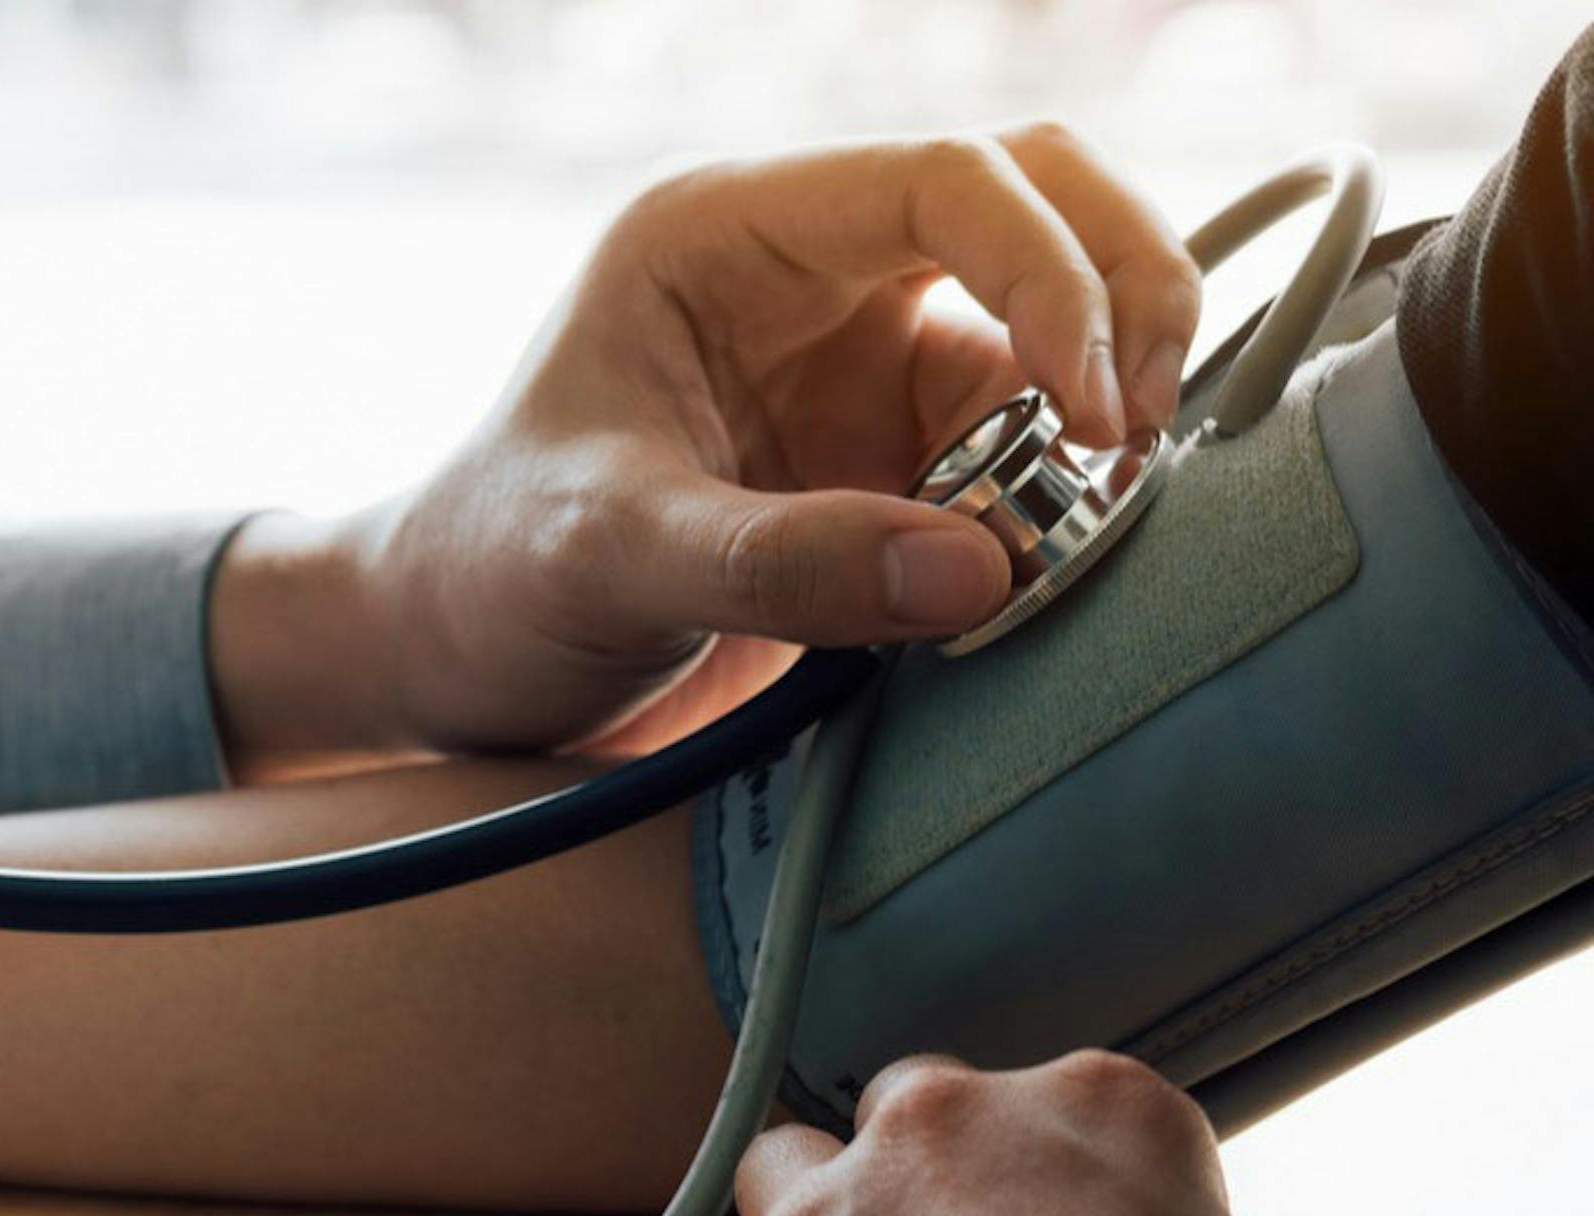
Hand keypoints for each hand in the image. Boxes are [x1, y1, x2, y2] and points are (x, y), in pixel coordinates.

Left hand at [212, 123, 1201, 771]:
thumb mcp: (609, 559)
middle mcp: (811, 275)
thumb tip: (984, 568)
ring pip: (1056, 322)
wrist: (458, 658)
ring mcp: (863, 361)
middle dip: (1124, 295)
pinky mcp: (893, 454)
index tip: (1086, 415)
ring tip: (1088, 525)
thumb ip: (781, 561)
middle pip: (1041, 200)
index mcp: (726, 235)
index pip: (947, 179)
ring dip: (1105, 404)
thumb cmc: (492, 575)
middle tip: (1136, 437)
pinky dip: (1068, 491)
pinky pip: (1030, 439)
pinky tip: (1042, 569)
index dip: (1049, 272)